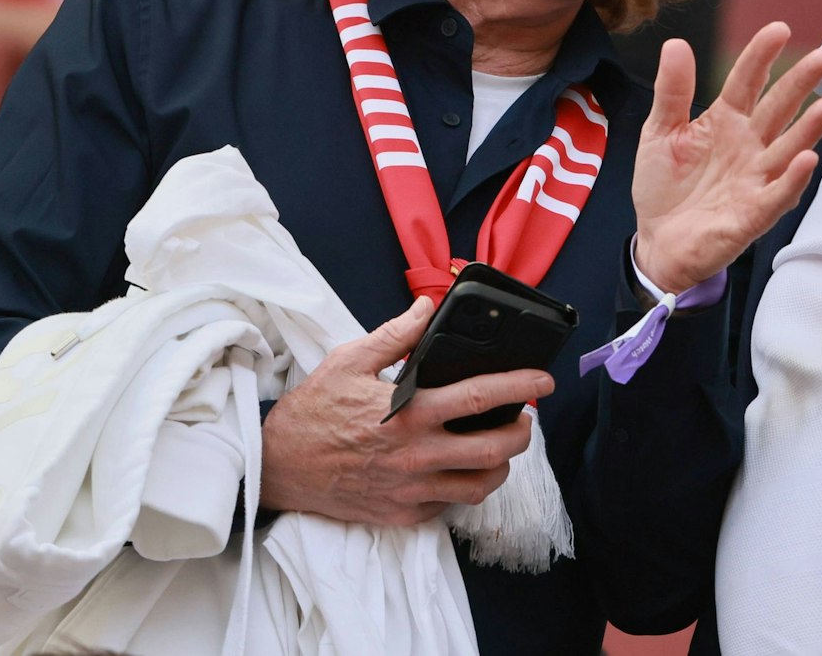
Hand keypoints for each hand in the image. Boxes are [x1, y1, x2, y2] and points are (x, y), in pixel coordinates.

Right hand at [260, 297, 554, 526]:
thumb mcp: (349, 360)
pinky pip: (449, 506)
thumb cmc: (313, 411)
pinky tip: (459, 470)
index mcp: (409, 412)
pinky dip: (463, 488)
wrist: (277, 466)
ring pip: (480, 486)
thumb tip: (426, 306)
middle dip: (523, 433)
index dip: (521, 386)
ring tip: (499, 447)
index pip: (482, 397)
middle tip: (525, 418)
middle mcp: (416, 455)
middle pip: (495, 450)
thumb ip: (395, 335)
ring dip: (501, 466)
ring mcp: (410, 490)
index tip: (544, 380)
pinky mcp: (402, 514)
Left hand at [632, 22, 821, 293]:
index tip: (778, 29)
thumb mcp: (660, 132)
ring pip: (788, 148)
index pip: (746, 82)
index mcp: (725, 121)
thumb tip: (675, 44)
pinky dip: (793, 178)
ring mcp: (755, 178)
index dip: (761, 56)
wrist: (658, 241)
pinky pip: (778, 194)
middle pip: (778, 109)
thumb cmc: (664, 185)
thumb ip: (672, 92)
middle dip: (800, 83)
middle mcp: (748, 145)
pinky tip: (807, 160)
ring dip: (808, 129)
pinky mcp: (754, 212)